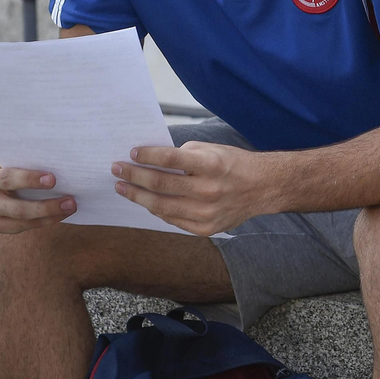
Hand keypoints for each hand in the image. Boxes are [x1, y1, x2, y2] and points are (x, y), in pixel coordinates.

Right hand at [0, 149, 76, 233]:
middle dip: (33, 184)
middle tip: (58, 186)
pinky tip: (60, 215)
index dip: (27, 171)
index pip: (6, 160)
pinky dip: (43, 221)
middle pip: (7, 181)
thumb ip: (35, 153)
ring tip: (70, 205)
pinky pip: (19, 225)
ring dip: (46, 209)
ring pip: (16, 210)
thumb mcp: (26, 155)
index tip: (52, 177)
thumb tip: (62, 153)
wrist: (12, 190)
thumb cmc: (27, 166)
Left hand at [111, 142, 270, 236]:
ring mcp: (206, 212)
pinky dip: (156, 209)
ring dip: (137, 196)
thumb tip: (153, 159)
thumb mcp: (212, 150)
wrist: (263, 188)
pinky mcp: (205, 228)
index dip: (147, 155)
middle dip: (133, 176)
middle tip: (116, 170)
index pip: (170, 159)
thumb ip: (184, 155)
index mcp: (211, 165)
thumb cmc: (234, 164)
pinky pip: (172, 219)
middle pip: (160, 184)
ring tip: (122, 188)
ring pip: (161, 206)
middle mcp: (209, 190)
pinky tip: (145, 201)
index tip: (131, 153)